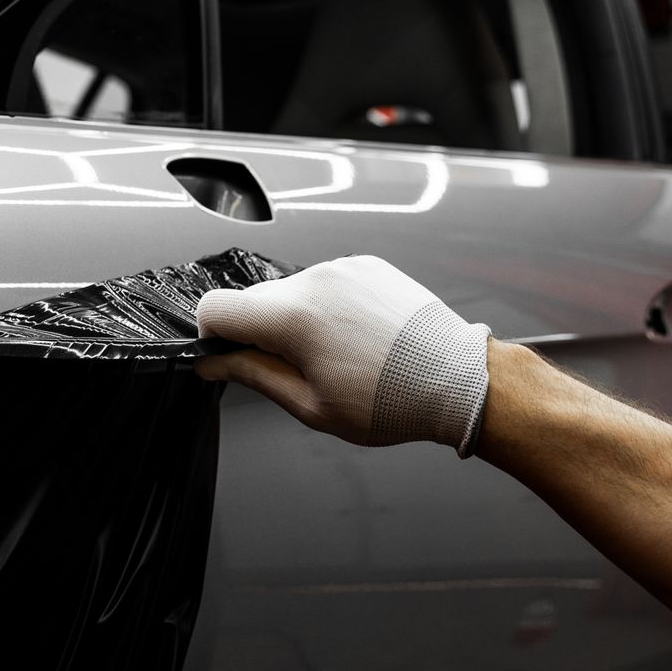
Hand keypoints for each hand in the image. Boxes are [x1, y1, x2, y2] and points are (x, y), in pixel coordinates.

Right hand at [195, 255, 490, 454]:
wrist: (458, 379)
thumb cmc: (392, 400)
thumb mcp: (310, 405)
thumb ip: (251, 375)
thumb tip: (213, 363)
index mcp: (293, 317)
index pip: (216, 308)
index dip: (214, 337)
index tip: (231, 357)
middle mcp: (314, 280)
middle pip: (253, 299)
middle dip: (260, 332)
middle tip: (297, 368)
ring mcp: (342, 268)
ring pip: (289, 291)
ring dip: (296, 319)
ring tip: (337, 355)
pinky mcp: (366, 265)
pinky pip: (325, 283)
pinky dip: (327, 307)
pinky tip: (356, 337)